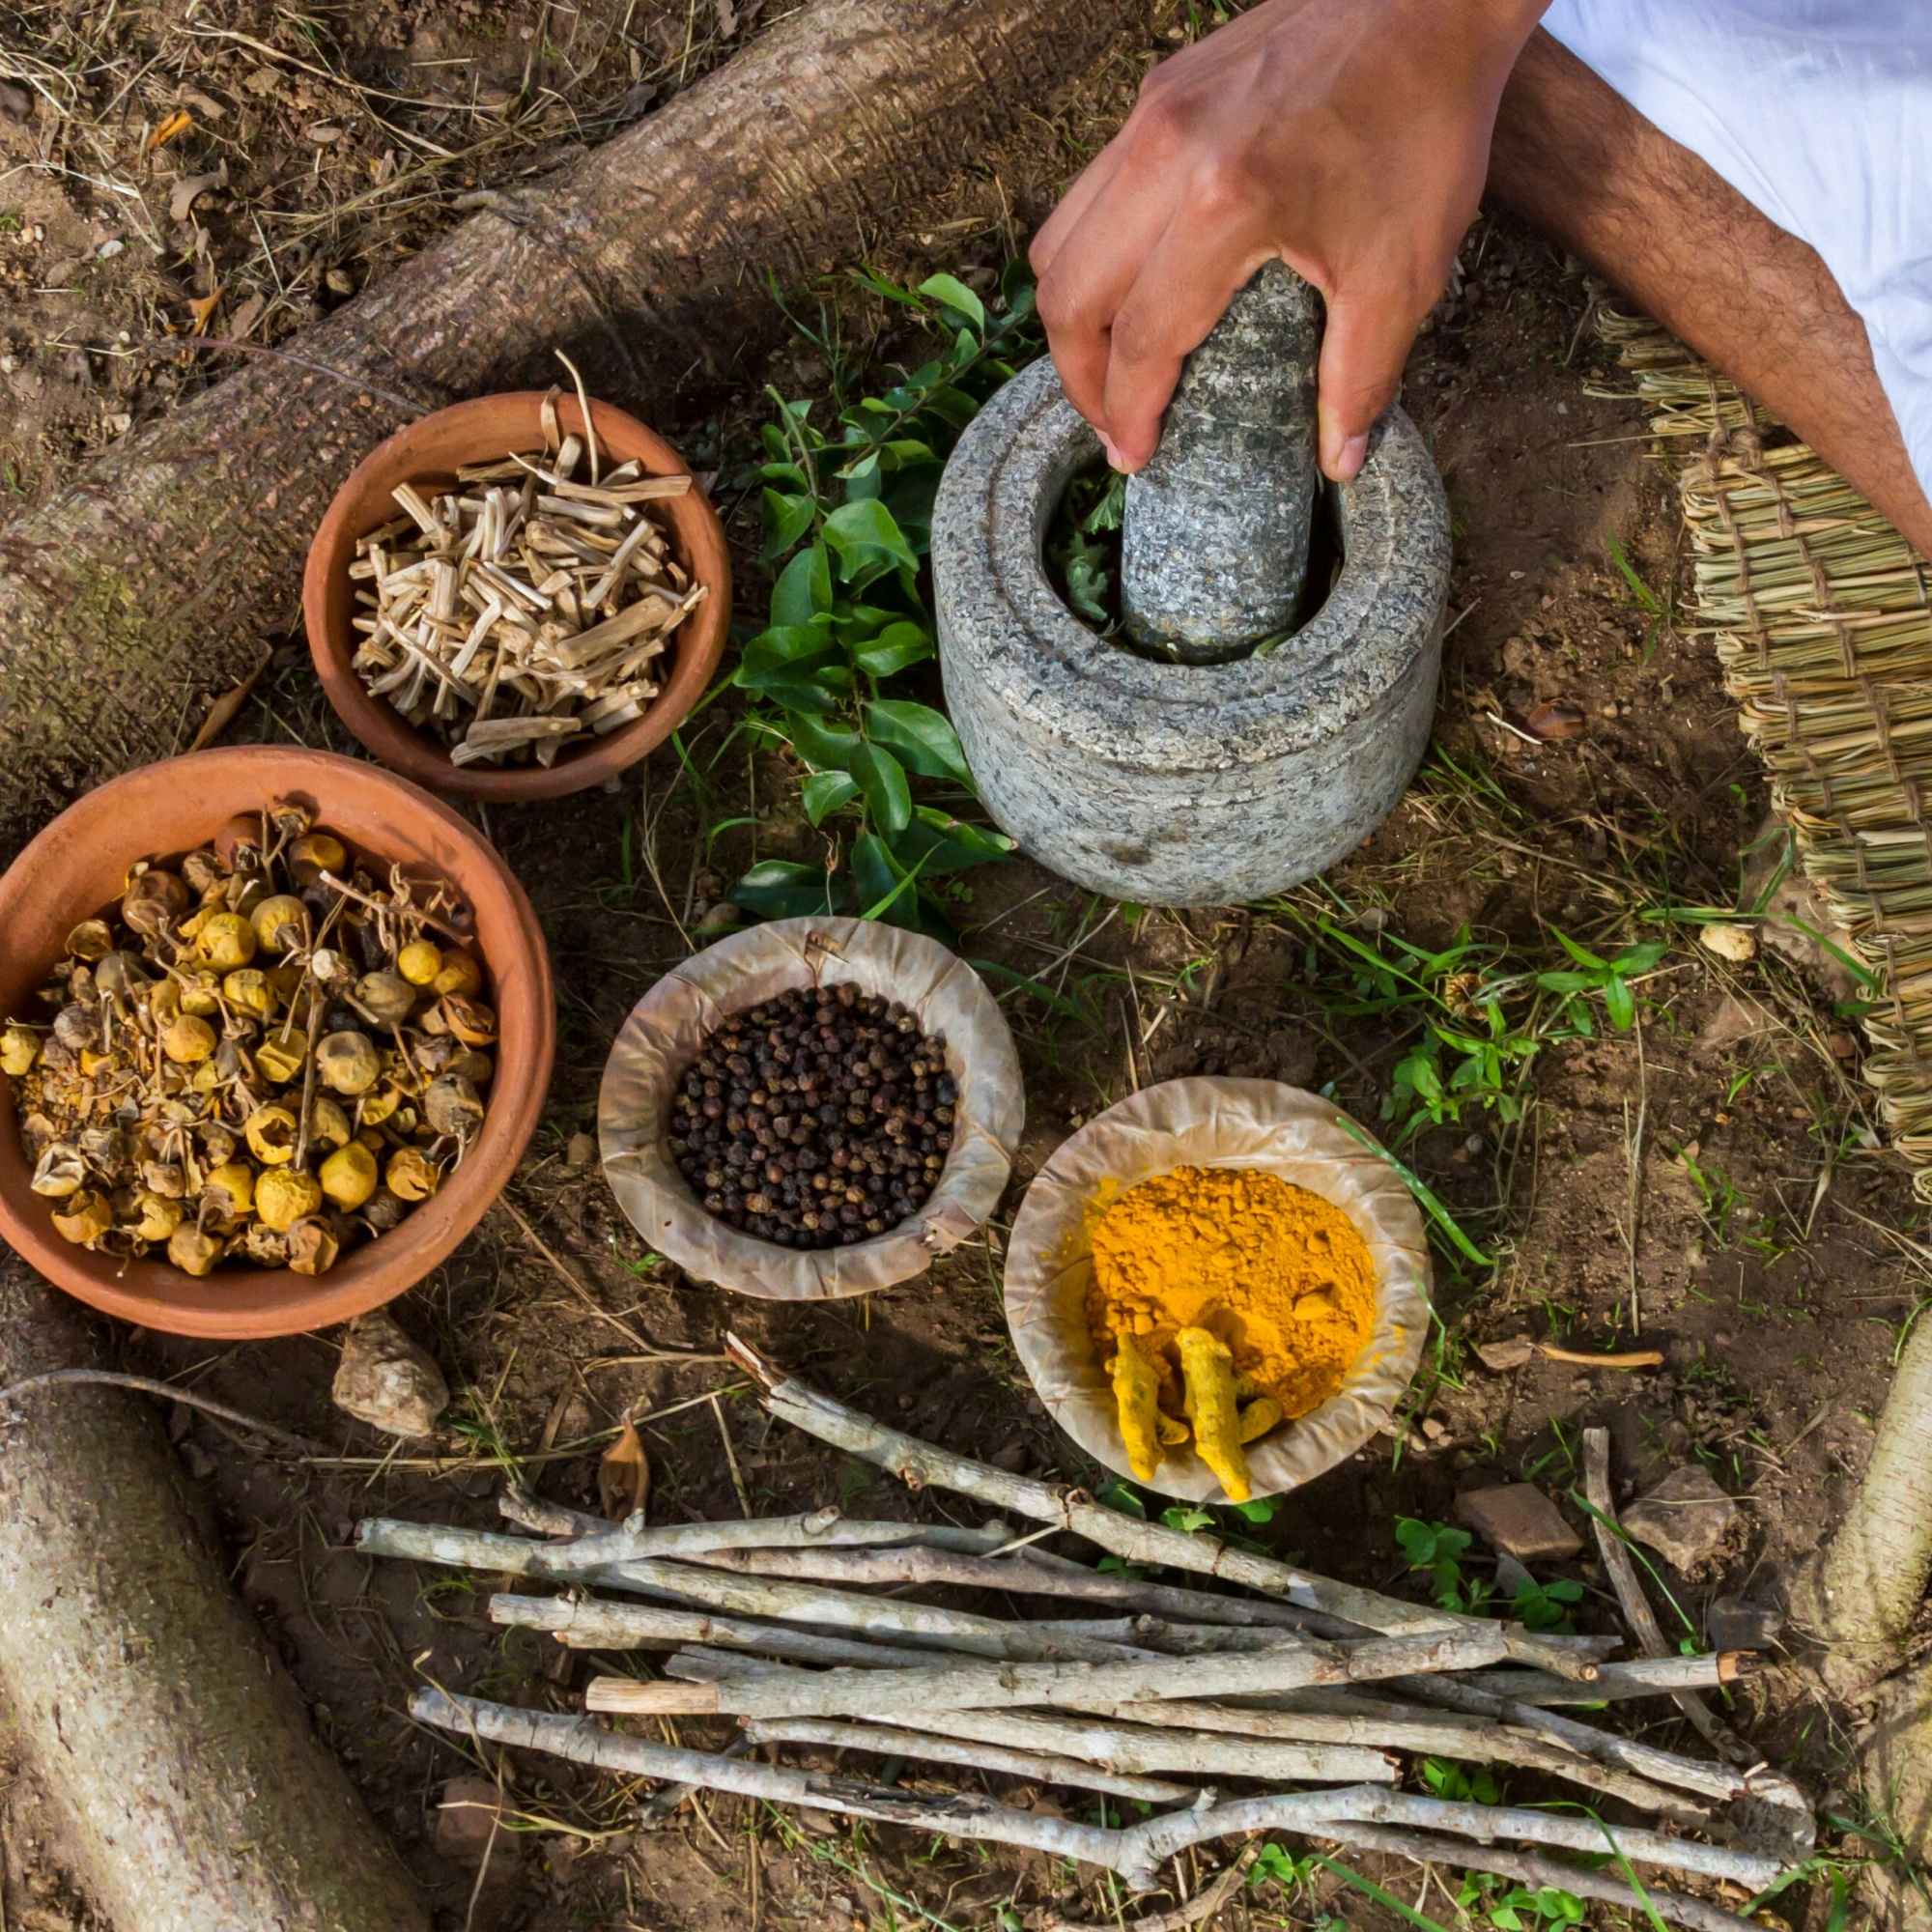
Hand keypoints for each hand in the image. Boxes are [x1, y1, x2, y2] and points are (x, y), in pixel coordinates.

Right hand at [1031, 0, 1545, 479]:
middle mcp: (1164, 155)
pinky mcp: (1159, 94)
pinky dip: (1096, 255)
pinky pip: (1092, 192)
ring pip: (1061, 238)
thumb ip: (1361, 375)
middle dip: (1080, 376)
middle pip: (1067, 292)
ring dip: (1075, 315)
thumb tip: (1339, 461)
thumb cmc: (1423, 127)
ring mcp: (1151, 116)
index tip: (1135, 457)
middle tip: (1114, 422)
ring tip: (1113, 363)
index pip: (1140, 337)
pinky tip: (1139, 286)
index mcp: (1223, 204)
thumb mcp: (1404, 271)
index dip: (1127, 411)